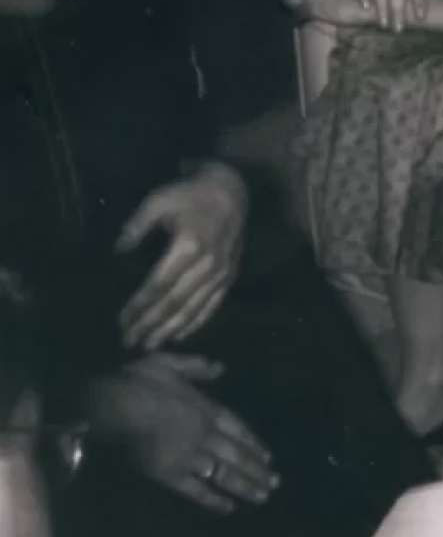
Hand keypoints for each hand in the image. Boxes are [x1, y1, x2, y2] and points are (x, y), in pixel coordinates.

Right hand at [88, 353, 278, 513]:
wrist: (108, 404)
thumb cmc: (136, 381)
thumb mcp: (170, 362)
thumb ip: (197, 366)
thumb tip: (221, 367)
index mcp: (207, 409)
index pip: (239, 430)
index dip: (254, 444)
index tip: (269, 457)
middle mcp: (204, 434)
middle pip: (237, 455)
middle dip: (258, 470)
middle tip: (275, 483)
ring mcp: (188, 455)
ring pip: (224, 474)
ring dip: (246, 486)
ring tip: (263, 496)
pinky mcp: (168, 474)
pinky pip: (196, 490)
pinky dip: (214, 500)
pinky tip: (229, 507)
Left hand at [116, 163, 248, 350]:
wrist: (231, 192)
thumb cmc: (189, 196)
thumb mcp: (158, 201)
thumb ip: (136, 226)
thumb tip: (118, 250)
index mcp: (189, 246)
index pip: (158, 284)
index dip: (139, 305)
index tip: (121, 321)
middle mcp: (208, 264)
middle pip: (175, 301)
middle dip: (151, 324)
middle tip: (129, 341)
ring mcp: (222, 272)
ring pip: (194, 307)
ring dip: (171, 329)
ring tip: (150, 345)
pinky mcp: (230, 275)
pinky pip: (214, 304)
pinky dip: (197, 322)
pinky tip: (180, 335)